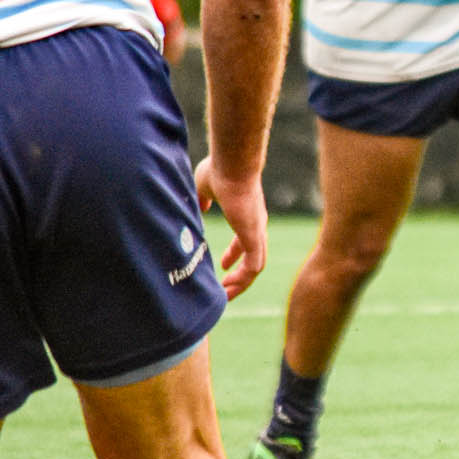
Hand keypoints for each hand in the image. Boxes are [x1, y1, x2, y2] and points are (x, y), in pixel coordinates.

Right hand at [194, 156, 268, 297]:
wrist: (233, 164)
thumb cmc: (220, 171)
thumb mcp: (206, 186)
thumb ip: (204, 198)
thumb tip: (201, 207)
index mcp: (246, 215)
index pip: (245, 241)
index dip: (234, 254)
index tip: (223, 264)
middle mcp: (256, 225)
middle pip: (254, 257)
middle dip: (240, 274)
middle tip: (225, 287)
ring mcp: (257, 230)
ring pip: (256, 265)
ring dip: (242, 281)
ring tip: (226, 294)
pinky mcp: (254, 235)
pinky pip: (255, 264)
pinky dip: (244, 278)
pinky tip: (230, 286)